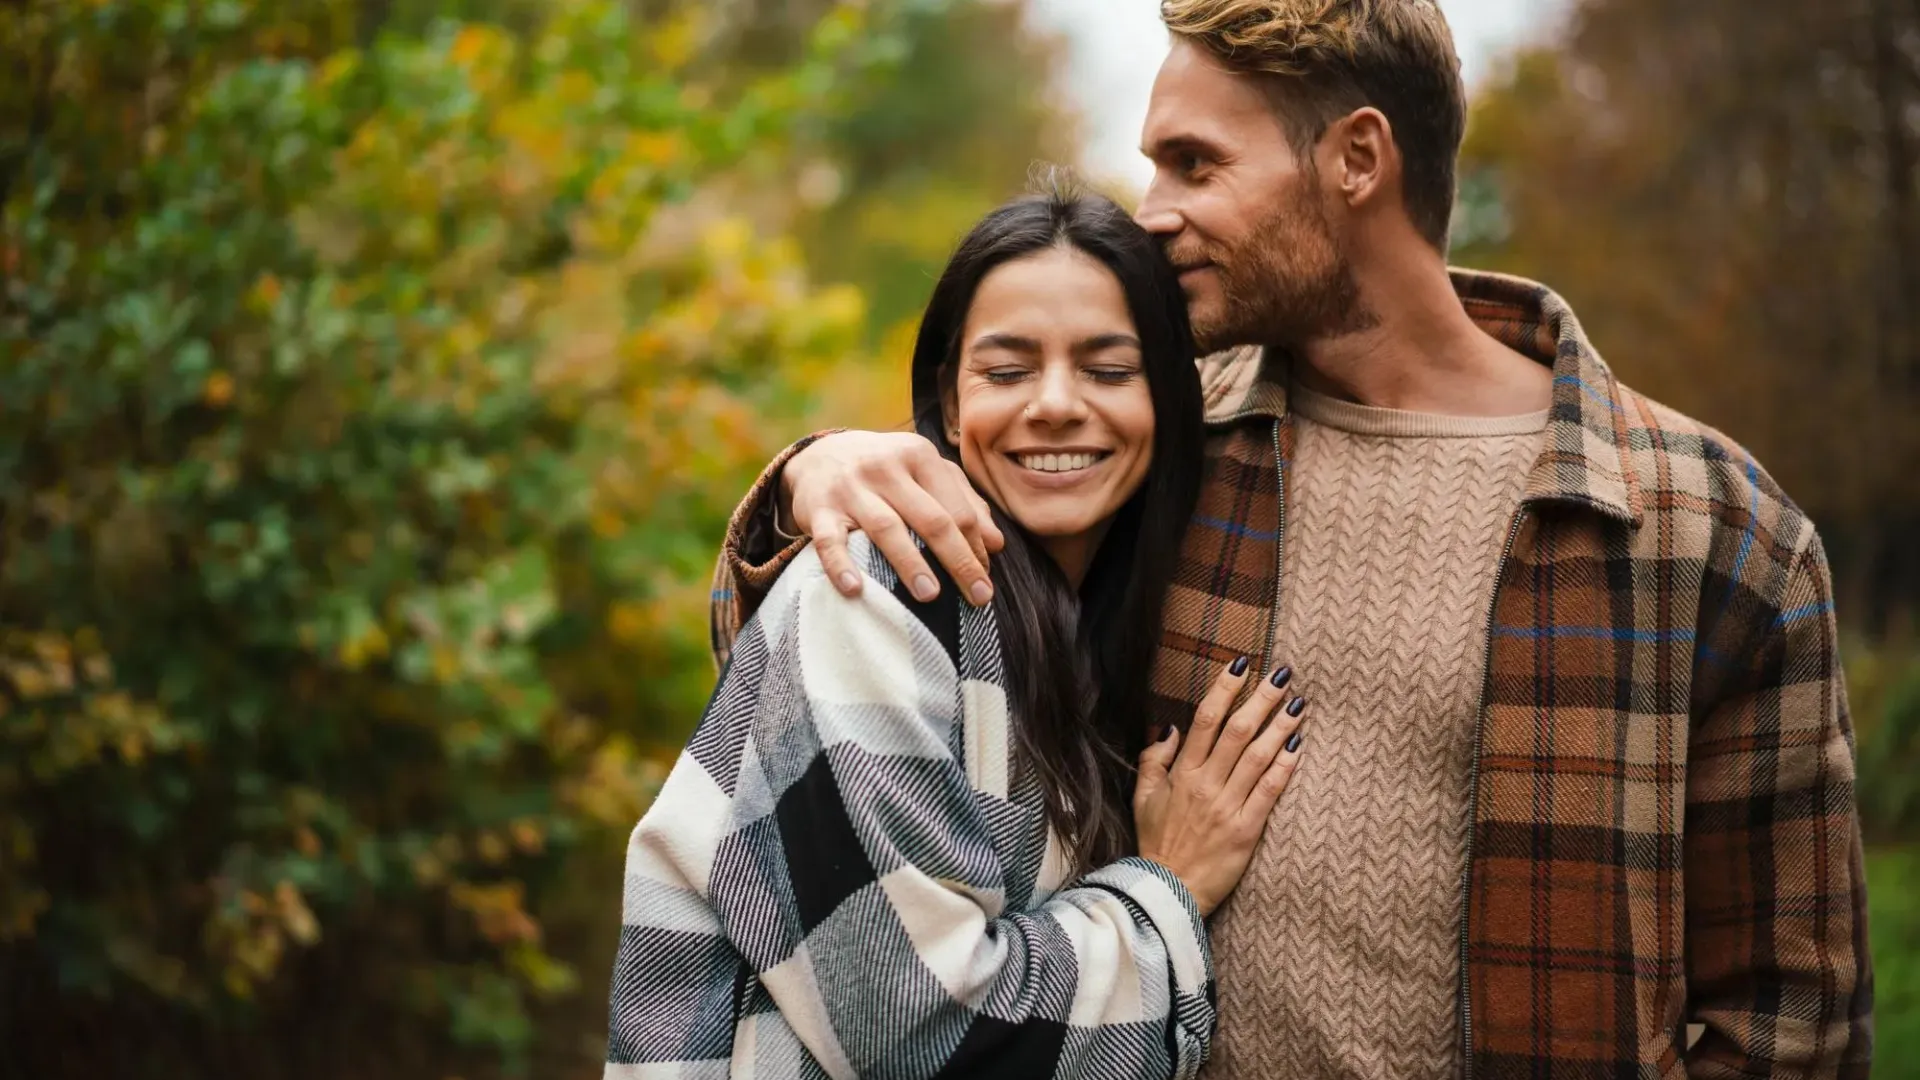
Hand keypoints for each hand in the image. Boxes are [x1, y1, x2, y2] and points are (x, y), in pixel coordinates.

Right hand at [780, 430, 1005, 605]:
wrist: (819, 455)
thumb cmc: (886, 470)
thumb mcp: (925, 472)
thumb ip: (963, 501)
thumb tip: (996, 544)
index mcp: (919, 456)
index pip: (956, 508)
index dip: (976, 546)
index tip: (985, 578)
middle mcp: (886, 467)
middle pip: (930, 518)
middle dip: (958, 560)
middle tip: (979, 596)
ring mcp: (851, 488)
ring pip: (886, 527)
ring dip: (910, 563)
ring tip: (930, 595)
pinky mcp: (818, 509)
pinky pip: (829, 541)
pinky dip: (840, 565)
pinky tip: (855, 589)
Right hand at [1133, 659, 1306, 916]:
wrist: (1167, 891)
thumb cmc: (1156, 844)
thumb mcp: (1143, 798)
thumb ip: (1155, 759)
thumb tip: (1171, 727)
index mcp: (1181, 773)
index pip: (1206, 719)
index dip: (1225, 688)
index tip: (1242, 664)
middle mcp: (1205, 784)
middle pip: (1238, 730)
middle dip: (1262, 698)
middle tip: (1283, 673)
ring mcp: (1227, 806)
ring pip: (1258, 756)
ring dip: (1280, 726)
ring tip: (1298, 703)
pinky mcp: (1246, 830)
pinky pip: (1269, 792)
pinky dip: (1284, 767)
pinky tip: (1298, 746)